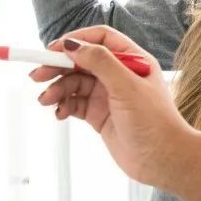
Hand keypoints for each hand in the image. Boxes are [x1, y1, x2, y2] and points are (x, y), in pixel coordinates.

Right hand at [32, 25, 191, 188]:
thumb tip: (73, 44)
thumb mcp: (126, 86)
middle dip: (58, 67)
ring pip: (75, 83)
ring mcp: (108, 95)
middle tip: (37, 75)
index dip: (76, 41)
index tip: (54, 49)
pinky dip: (63, 105)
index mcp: (132, 60)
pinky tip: (59, 112)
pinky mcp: (99, 115)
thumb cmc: (155, 122)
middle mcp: (119, 75)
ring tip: (46, 100)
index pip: (100, 39)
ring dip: (58, 89)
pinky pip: (75, 103)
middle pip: (81, 61)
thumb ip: (100, 62)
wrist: (163, 161)